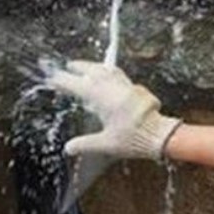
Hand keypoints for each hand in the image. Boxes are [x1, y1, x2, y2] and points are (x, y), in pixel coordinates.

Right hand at [45, 60, 181, 159]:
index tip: (53, 77)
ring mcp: (126, 86)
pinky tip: (108, 76)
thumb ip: (85, 144)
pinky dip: (109, 72)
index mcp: (103, 99)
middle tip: (68, 66)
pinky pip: (119, 75)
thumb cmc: (134, 140)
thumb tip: (68, 148)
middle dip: (79, 67)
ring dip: (94, 67)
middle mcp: (114, 88)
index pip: (78, 85)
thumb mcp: (106, 144)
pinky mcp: (135, 89)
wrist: (160, 136)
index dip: (63, 80)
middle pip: (92, 71)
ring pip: (107, 70)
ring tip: (86, 67)